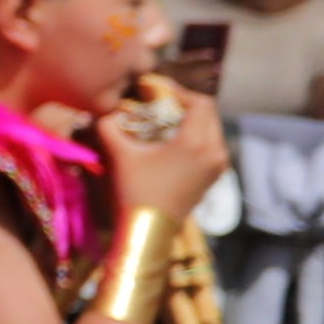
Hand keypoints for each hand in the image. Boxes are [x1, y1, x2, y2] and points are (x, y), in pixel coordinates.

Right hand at [105, 77, 228, 222]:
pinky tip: (173, 142)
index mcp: (196, 142)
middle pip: (208, 114)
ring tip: (166, 123)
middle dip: (186, 106)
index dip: (180, 92)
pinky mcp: (214, 176)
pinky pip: (211, 145)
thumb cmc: (136, 191)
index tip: (158, 92)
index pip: (200, 103)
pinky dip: (196, 137)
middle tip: (161, 105)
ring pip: (212, 129)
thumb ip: (110, 126)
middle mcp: (215, 151)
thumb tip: (105, 110)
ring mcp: (218, 165)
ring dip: (192, 121)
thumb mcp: (121, 155)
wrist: (149, 231)